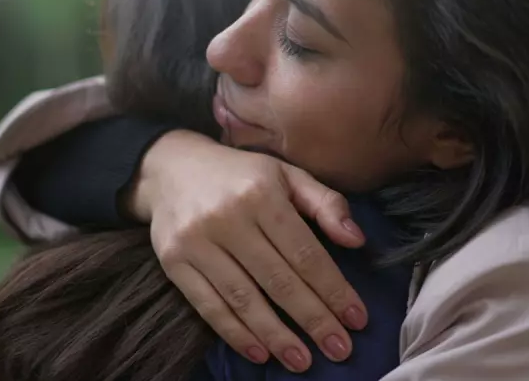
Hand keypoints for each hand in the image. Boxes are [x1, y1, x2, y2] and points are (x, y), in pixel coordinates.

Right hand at [126, 130, 368, 372]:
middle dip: (313, 319)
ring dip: (276, 335)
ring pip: (244, 299)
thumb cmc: (240, 175)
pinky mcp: (173, 262)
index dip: (333, 288)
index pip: (305, 252)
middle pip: (278, 280)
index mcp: (262, 194)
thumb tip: (357, 240)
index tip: (357, 318)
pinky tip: (259, 352)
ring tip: (302, 360)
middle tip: (340, 349)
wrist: (171, 167)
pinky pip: (208, 305)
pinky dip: (235, 333)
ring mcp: (197, 242)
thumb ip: (325, 202)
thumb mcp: (286, 174)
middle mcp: (228, 218)